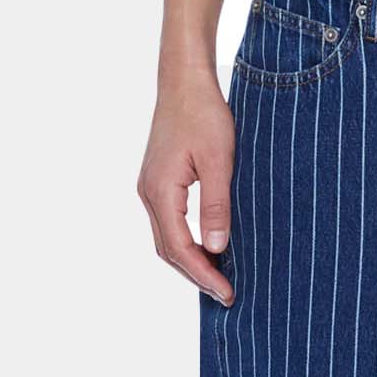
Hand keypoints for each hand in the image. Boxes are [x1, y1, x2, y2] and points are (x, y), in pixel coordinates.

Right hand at [138, 69, 234, 303]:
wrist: (184, 81)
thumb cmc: (204, 114)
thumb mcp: (220, 161)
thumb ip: (217, 206)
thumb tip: (218, 248)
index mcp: (160, 191)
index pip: (181, 248)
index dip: (204, 275)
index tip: (228, 293)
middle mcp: (149, 193)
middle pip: (169, 251)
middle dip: (197, 276)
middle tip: (227, 295)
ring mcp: (150, 188)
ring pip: (167, 241)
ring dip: (191, 263)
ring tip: (219, 280)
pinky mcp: (158, 183)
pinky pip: (169, 225)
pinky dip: (187, 245)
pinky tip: (209, 251)